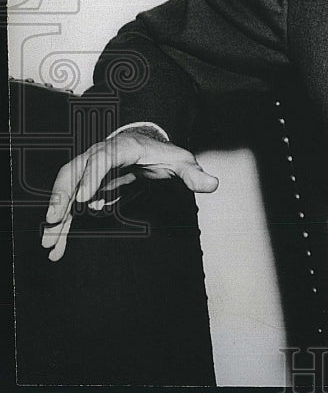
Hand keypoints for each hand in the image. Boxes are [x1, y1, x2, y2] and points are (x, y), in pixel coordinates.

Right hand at [41, 130, 218, 261]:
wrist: (149, 146)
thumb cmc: (164, 153)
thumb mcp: (182, 161)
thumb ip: (193, 174)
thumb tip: (212, 184)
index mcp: (123, 148)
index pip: (104, 159)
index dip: (92, 177)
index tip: (84, 198)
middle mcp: (100, 156)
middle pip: (74, 170)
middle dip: (62, 194)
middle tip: (55, 219)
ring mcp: (90, 171)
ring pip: (66, 189)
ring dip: (56, 215)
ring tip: (49, 242)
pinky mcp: (87, 187)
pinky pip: (71, 205)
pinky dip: (62, 224)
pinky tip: (56, 246)